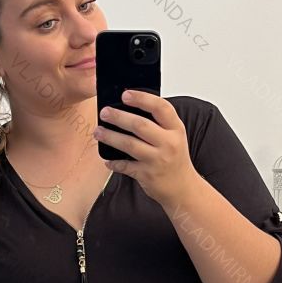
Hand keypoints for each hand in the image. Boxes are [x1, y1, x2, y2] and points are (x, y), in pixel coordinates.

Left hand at [93, 90, 198, 208]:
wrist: (182, 188)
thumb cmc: (175, 159)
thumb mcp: (174, 136)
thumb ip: (159, 123)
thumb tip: (131, 108)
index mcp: (175, 129)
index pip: (161, 107)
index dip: (142, 99)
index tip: (125, 94)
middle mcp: (168, 143)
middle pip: (140, 125)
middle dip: (119, 117)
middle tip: (105, 113)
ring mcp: (157, 160)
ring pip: (129, 145)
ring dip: (111, 137)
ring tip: (98, 132)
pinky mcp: (147, 175)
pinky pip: (125, 166)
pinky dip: (114, 163)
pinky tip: (107, 160)